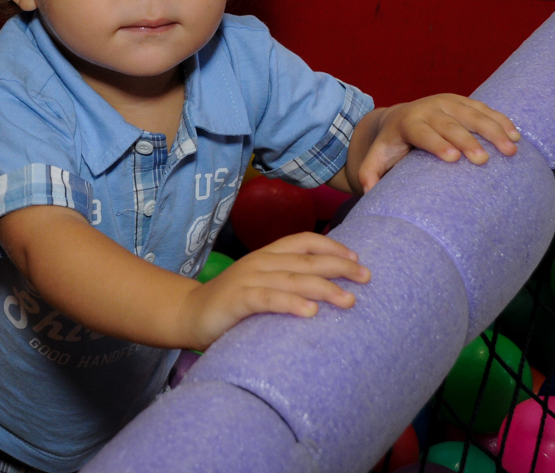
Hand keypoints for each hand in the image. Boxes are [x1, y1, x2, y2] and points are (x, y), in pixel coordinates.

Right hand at [177, 232, 369, 350]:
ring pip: (293, 279)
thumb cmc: (232, 304)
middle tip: (366, 278)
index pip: (304, 241)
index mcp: (267, 255)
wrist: (188, 314)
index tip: (357, 259)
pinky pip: (269, 299)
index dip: (332, 247)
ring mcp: (248, 279)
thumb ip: (286, 282)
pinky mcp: (237, 300)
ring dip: (324, 288)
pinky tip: (311, 312)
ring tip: (349, 300)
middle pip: (306, 260)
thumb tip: (326, 289)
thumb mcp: (262, 286)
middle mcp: (260, 262)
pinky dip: (291, 303)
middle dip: (339, 267)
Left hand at [353, 95, 519, 192]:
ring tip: (511, 149)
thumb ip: (369, 172)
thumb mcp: (377, 157)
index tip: (453, 158)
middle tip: (484, 160)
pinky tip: (516, 135)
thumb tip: (368, 190)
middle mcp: (428, 109)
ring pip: (472, 114)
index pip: (423, 132)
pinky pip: (484, 109)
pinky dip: (500, 120)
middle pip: (450, 124)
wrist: (399, 118)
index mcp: (408, 122)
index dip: (438, 144)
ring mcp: (448, 102)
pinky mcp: (462, 101)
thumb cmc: (390, 145)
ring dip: (493, 130)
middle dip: (468, 140)